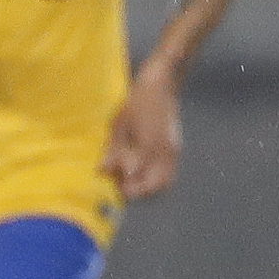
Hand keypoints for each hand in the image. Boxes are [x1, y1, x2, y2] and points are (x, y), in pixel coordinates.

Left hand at [106, 58, 184, 198]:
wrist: (160, 86)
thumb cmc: (135, 103)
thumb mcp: (119, 125)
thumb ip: (114, 150)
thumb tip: (103, 170)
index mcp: (151, 147)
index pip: (140, 179)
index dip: (126, 188)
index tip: (113, 187)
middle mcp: (166, 152)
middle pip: (157, 187)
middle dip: (139, 193)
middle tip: (121, 187)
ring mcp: (174, 151)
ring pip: (166, 182)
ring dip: (149, 188)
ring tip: (130, 181)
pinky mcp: (175, 149)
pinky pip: (169, 172)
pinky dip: (156, 179)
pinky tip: (140, 173)